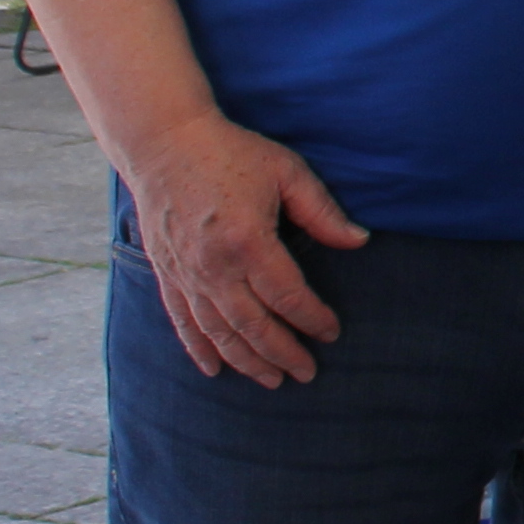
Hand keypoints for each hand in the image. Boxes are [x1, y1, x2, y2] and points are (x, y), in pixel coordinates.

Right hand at [117, 108, 369, 384]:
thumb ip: (323, 212)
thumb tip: (359, 241)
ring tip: (272, 381)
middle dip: (283, 353)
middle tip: (308, 373)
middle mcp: (213, 266)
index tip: (332, 332)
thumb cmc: (232, 153)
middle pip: (253, 325)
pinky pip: (182, 321)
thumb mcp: (287, 172)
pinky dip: (199, 349)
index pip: (288, 296)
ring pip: (218, 332)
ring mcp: (185, 273)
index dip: (312, 319)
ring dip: (246, 361)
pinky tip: (213, 370)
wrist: (164, 143)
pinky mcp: (166, 273)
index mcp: (248, 241)